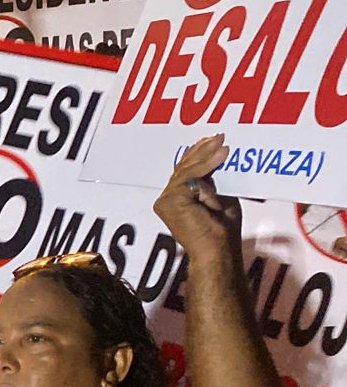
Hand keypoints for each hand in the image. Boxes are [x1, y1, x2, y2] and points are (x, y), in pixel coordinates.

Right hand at [152, 134, 240, 263]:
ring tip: (222, 144)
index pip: (185, 170)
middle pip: (183, 167)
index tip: (213, 140)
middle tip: (218, 136)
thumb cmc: (221, 231)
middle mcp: (168, 198)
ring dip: (206, 156)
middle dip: (201, 150)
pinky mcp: (169, 201)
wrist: (216, 250)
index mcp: (177, 198)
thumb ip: (214, 181)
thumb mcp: (220, 197)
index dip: (198, 154)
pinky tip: (220, 155)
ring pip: (186, 170)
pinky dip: (206, 166)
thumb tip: (218, 156)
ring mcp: (166, 200)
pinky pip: (189, 178)